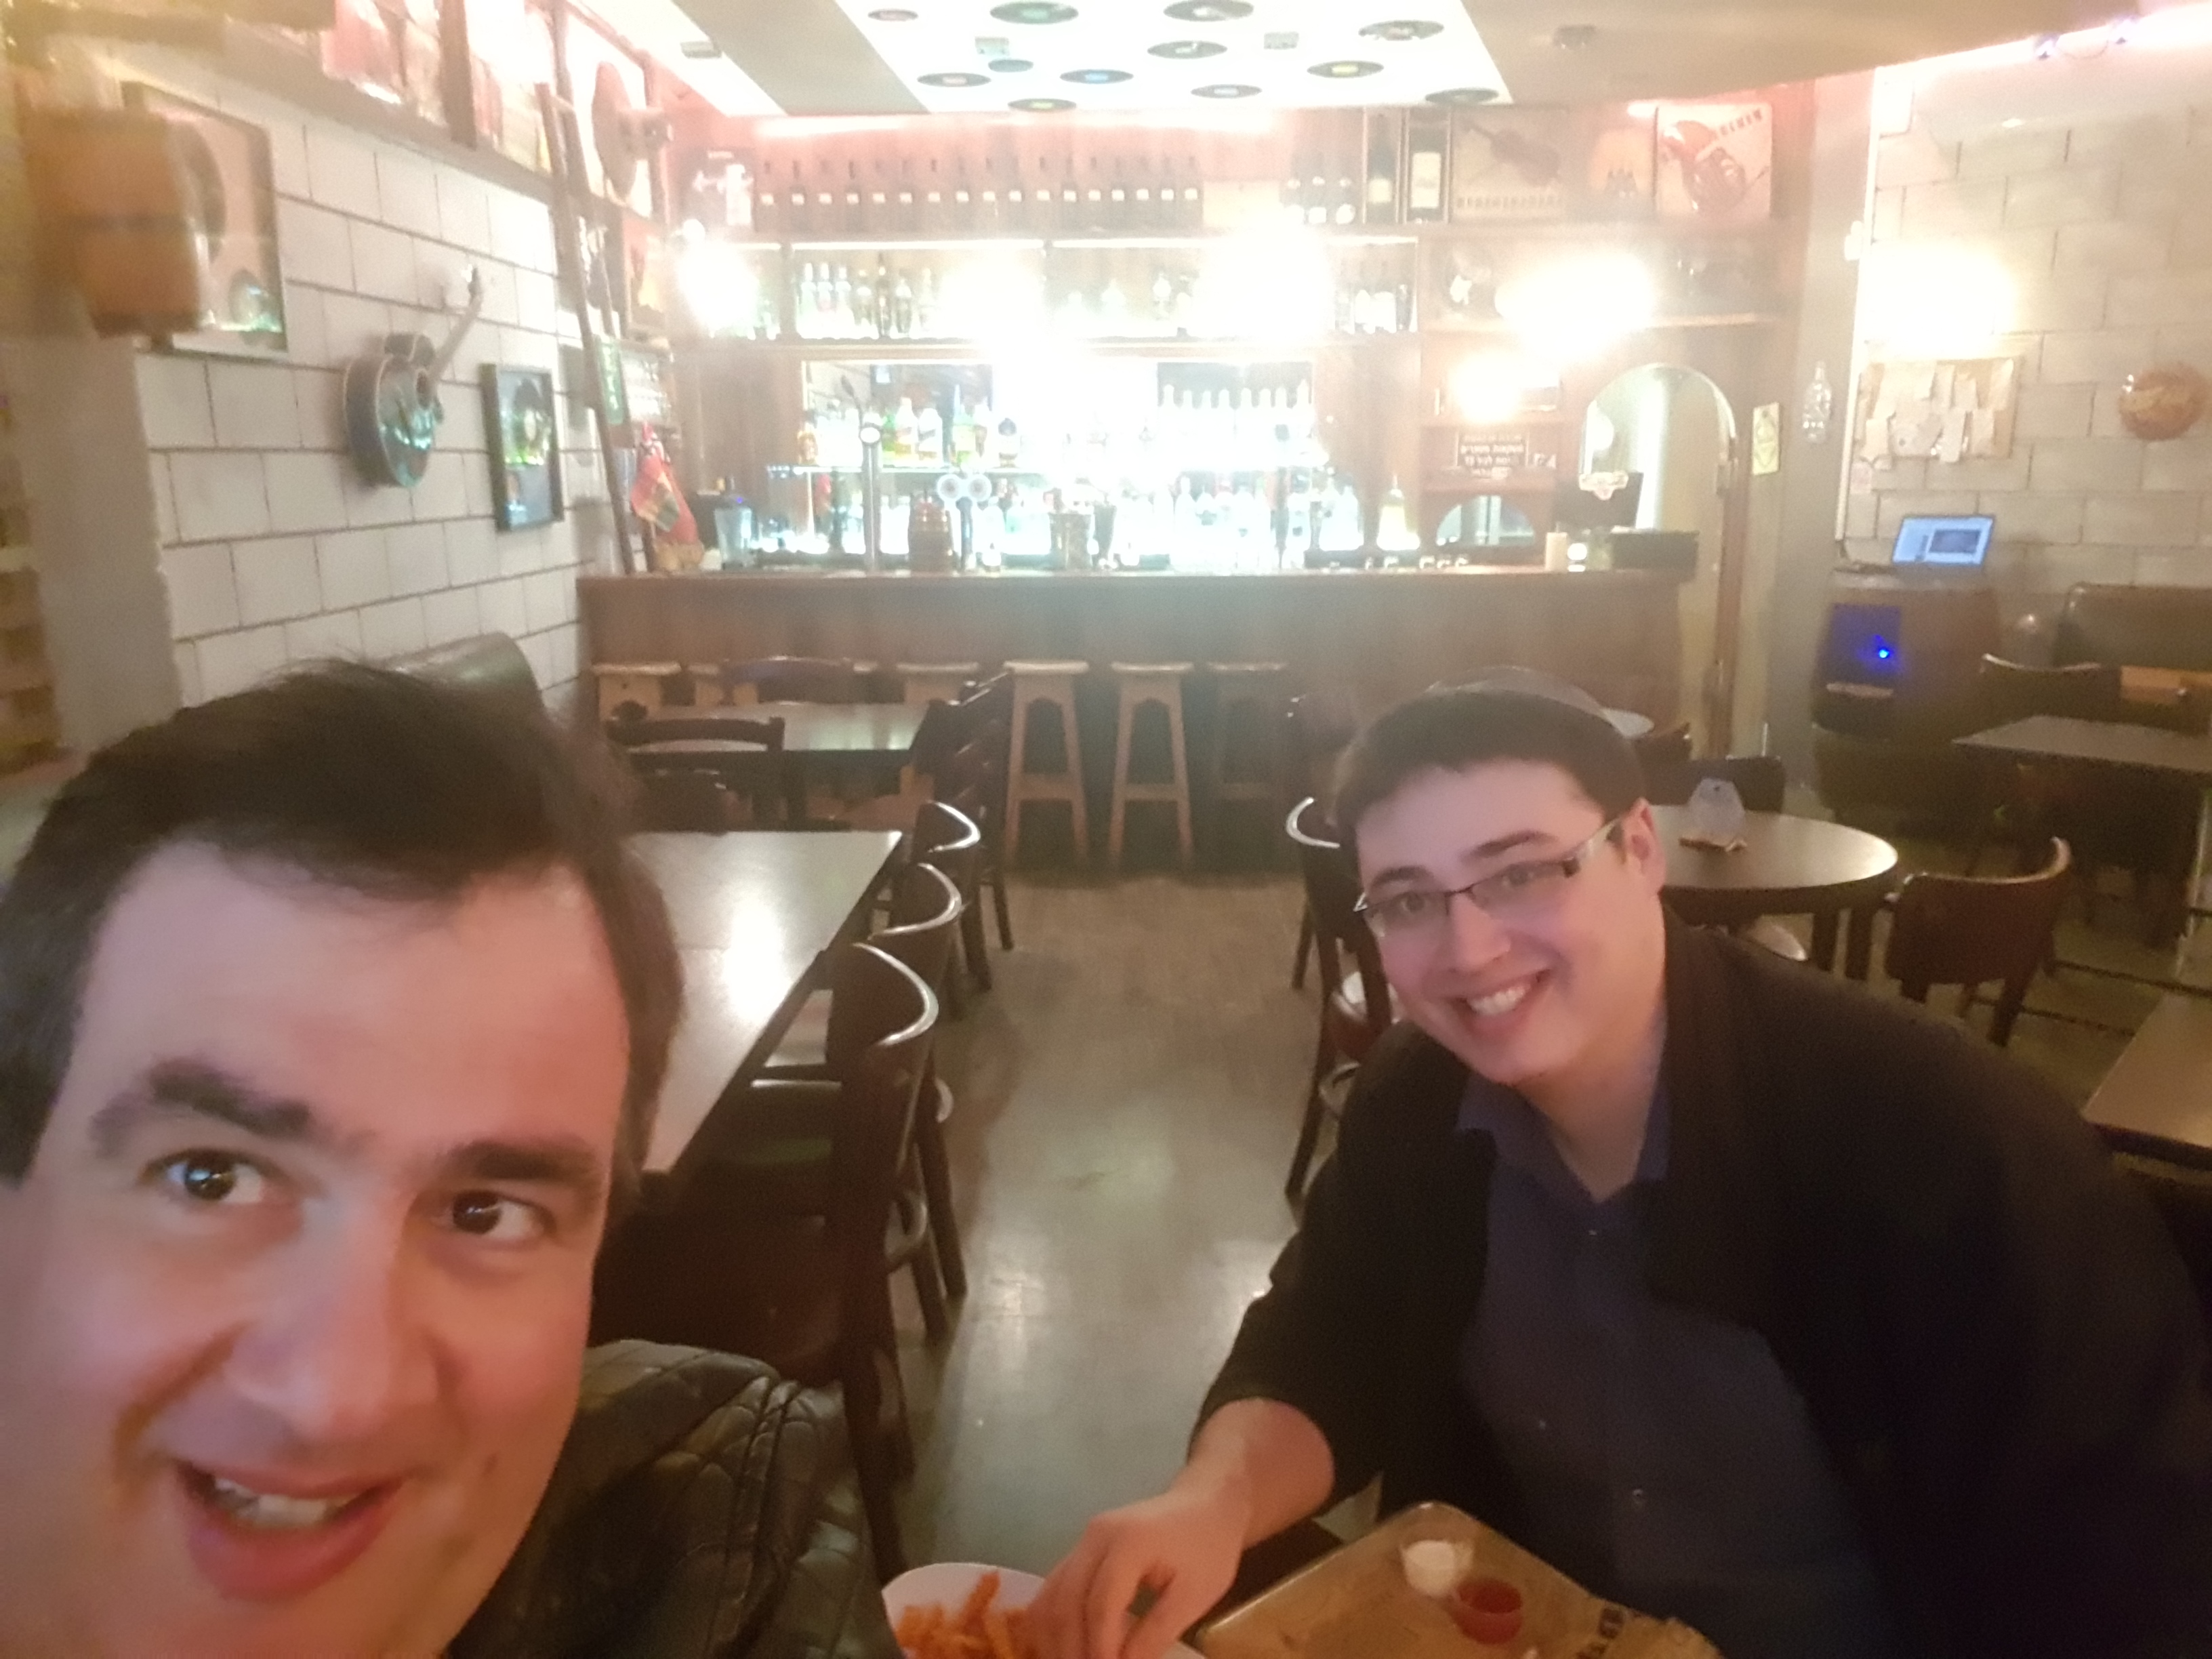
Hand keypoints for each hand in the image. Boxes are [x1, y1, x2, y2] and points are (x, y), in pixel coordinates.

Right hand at [1031, 1480, 1249, 1658]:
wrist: (1206, 1502)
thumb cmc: (1208, 1547)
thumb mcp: (1196, 1595)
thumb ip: (1157, 1632)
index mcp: (1129, 1543)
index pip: (1100, 1605)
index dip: (1099, 1648)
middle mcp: (1095, 1537)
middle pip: (1066, 1602)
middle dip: (1072, 1648)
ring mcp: (1083, 1540)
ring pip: (1050, 1596)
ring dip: (1055, 1638)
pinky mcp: (1081, 1548)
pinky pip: (1054, 1588)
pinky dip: (1053, 1622)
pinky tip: (1065, 1646)